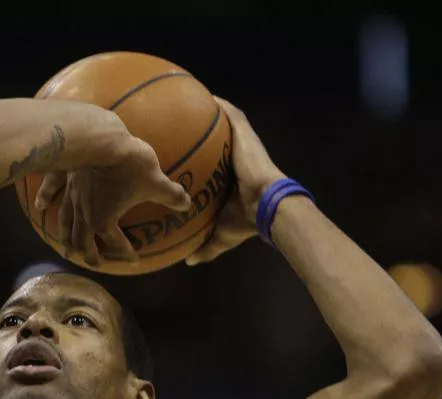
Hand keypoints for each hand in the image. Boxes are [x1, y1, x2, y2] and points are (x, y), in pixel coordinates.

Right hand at [34, 136, 191, 265]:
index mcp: (103, 221)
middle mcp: (84, 214)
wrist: (98, 138)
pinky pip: (51, 191)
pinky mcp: (62, 177)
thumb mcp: (154, 181)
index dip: (125, 253)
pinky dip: (45, 200)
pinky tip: (40, 206)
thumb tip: (186, 203)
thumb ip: (170, 194)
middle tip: (95, 263)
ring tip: (67, 249)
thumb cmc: (128, 164)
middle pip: (83, 241)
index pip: (115, 243)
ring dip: (67, 239)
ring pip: (65, 223)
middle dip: (89, 255)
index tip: (133, 260)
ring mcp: (70, 196)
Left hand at [186, 98, 285, 264]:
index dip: (198, 158)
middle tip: (175, 122)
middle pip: (214, 139)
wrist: (266, 206)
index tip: (180, 154)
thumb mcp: (220, 234)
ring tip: (183, 97)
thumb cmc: (245, 221)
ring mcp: (241, 143)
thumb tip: (190, 260)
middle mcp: (234, 157)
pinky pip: (228, 114)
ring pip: (221, 122)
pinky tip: (198, 94)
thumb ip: (205, 246)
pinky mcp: (244, 133)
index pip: (211, 163)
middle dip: (198, 130)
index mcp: (229, 178)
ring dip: (205, 111)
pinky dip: (215, 105)